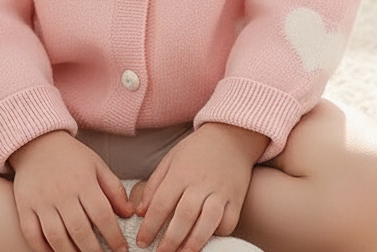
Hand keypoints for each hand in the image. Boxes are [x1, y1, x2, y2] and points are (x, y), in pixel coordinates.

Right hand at [10, 130, 134, 251]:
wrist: (37, 142)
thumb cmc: (71, 157)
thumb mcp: (97, 165)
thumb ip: (114, 189)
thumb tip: (130, 213)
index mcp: (83, 180)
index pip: (102, 214)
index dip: (114, 237)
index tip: (122, 250)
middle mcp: (62, 191)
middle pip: (80, 230)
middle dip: (94, 251)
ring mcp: (41, 200)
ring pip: (56, 237)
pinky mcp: (24, 205)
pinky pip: (32, 234)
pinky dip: (43, 250)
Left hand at [133, 123, 267, 251]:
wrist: (231, 136)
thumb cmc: (196, 150)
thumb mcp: (170, 159)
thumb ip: (154, 185)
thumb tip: (140, 212)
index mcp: (180, 172)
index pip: (161, 203)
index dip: (150, 225)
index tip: (142, 241)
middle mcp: (200, 182)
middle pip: (184, 216)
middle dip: (170, 240)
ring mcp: (220, 191)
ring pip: (207, 222)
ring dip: (193, 242)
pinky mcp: (236, 198)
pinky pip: (228, 221)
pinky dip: (218, 233)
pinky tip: (206, 239)